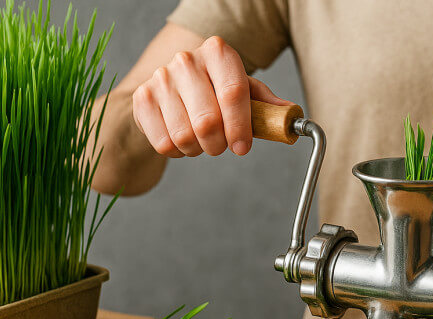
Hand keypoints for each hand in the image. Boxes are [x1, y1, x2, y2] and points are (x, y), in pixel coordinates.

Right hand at [131, 36, 291, 158]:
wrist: (170, 90)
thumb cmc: (215, 92)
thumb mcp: (244, 90)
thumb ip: (266, 104)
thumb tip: (289, 117)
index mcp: (218, 52)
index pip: (233, 93)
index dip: (241, 127)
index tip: (243, 147)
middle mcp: (187, 60)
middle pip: (208, 121)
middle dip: (219, 144)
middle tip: (221, 146)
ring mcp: (161, 78)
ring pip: (185, 136)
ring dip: (198, 149)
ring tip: (201, 141)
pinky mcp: (143, 99)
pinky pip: (164, 143)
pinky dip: (178, 151)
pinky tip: (182, 138)